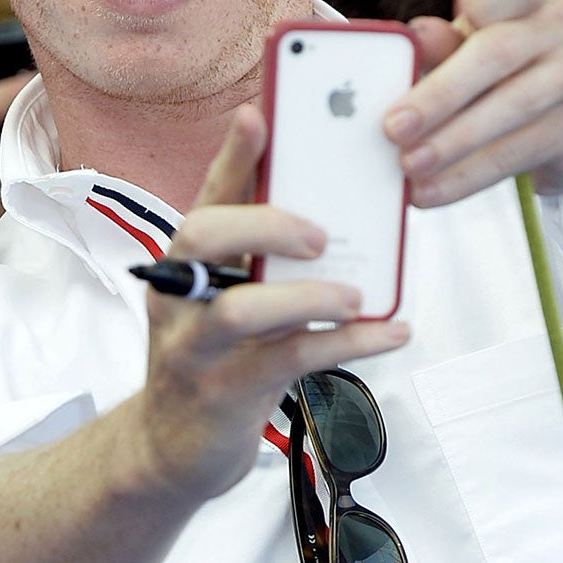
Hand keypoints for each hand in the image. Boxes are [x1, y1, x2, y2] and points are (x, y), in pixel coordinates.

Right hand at [131, 107, 408, 504]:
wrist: (171, 448)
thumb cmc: (212, 357)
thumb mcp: (223, 298)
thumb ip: (259, 257)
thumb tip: (337, 212)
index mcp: (184, 262)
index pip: (206, 196)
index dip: (233, 155)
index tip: (260, 114)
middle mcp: (181, 295)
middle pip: (204, 236)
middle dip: (266, 222)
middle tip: (321, 235)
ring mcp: (196, 346)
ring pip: (242, 308)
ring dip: (308, 294)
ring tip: (355, 295)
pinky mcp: (225, 393)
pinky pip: (291, 360)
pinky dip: (349, 343)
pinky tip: (391, 332)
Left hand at [386, 0, 562, 206]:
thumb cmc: (508, 73)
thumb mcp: (470, 50)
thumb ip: (444, 43)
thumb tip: (414, 34)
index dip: (476, 1)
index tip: (423, 31)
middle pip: (499, 52)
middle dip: (440, 94)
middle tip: (393, 127)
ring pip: (511, 109)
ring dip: (452, 143)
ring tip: (408, 166)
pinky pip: (520, 152)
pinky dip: (469, 175)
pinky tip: (434, 189)